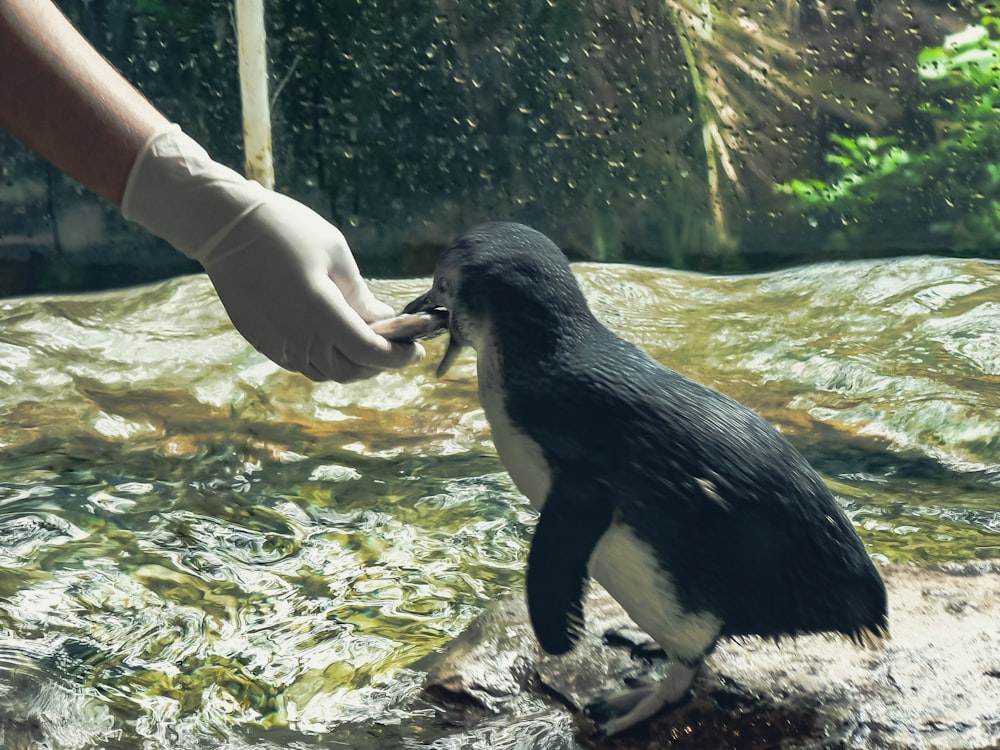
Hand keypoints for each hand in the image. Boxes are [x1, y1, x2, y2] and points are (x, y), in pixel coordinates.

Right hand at [121, 126, 421, 380]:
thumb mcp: (337, 256)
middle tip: (395, 347)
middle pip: (350, 372)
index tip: (414, 348)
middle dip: (377, 365)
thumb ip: (362, 296)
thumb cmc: (286, 231)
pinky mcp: (261, 341)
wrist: (225, 227)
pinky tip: (333, 337)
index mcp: (322, 315)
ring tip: (366, 342)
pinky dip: (324, 359)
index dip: (398, 356)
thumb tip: (382, 321)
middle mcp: (298, 338)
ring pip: (324, 373)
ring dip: (350, 365)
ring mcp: (276, 344)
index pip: (370, 354)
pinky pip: (301, 363)